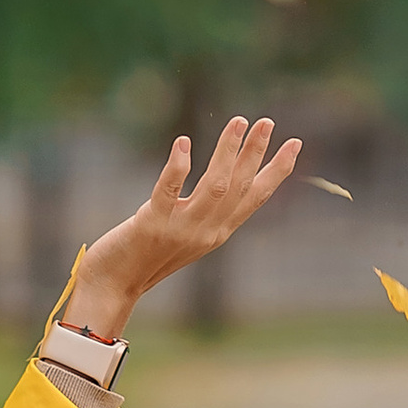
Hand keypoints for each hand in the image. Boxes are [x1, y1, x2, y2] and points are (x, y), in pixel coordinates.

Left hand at [59, 114, 301, 338]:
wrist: (112, 286)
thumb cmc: (143, 255)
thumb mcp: (183, 234)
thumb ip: (202, 212)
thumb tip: (220, 181)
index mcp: (216, 233)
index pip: (254, 198)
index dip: (276, 171)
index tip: (295, 144)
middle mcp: (206, 233)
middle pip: (238, 187)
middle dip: (255, 152)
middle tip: (266, 121)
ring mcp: (180, 230)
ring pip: (214, 186)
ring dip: (227, 152)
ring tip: (239, 121)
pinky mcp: (151, 225)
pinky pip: (169, 191)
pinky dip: (178, 166)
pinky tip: (183, 142)